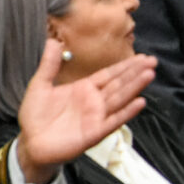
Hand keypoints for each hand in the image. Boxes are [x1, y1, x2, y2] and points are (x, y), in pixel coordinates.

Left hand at [12, 41, 153, 183]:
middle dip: (136, 72)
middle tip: (153, 61)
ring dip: (135, 87)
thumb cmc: (35, 116)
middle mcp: (94, 102)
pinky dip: (127, 112)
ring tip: (150, 74)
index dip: (125, 66)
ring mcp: (96, 117)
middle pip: (119, 84)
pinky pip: (113, 121)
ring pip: (120, 99)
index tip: (141, 56)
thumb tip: (53, 41)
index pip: (109, 74)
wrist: (30, 142)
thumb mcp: (40, 85)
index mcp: (84, 89)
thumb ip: (49, 64)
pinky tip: (140, 102)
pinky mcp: (95, 132)